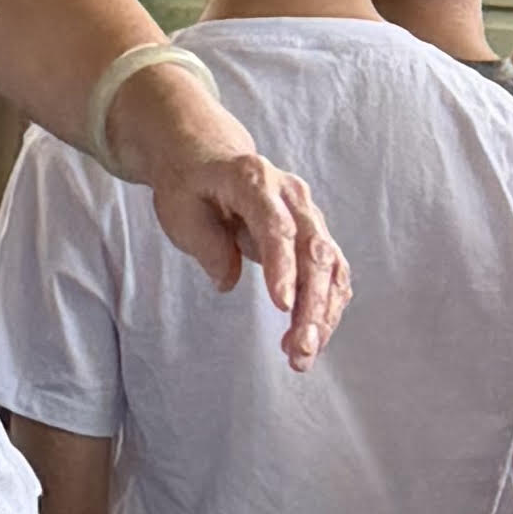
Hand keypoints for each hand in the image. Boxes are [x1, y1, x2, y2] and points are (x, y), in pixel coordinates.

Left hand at [111, 71, 348, 364]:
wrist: (208, 156)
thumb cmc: (190, 184)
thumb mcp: (180, 208)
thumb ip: (206, 243)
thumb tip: (228, 281)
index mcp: (254, 180)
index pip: (277, 227)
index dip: (283, 267)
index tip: (283, 307)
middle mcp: (291, 195)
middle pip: (314, 251)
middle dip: (312, 304)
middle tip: (300, 348)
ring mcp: (309, 214)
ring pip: (331, 267)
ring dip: (323, 314)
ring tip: (303, 356)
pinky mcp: (314, 236)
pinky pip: (332, 275)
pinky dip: (326, 309)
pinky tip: (310, 340)